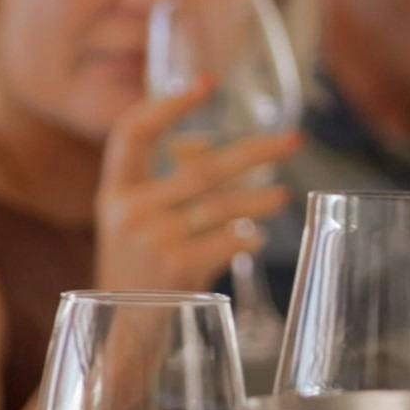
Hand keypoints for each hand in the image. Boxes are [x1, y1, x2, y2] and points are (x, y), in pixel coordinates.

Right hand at [95, 84, 299, 292]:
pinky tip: (254, 240)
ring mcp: (154, 239)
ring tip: (283, 195)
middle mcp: (130, 210)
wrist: (123, 326)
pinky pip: (231, 241)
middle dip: (255, 151)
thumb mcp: (134, 218)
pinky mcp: (179, 267)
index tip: (208, 83)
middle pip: (202, 166)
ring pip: (224, 205)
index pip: (132, 132)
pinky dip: (249, 240)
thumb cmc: (138, 264)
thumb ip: (164, 180)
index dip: (168, 104)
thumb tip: (204, 143)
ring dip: (261, 200)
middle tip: (294, 140)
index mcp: (115, 190)